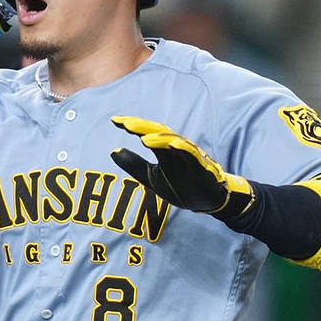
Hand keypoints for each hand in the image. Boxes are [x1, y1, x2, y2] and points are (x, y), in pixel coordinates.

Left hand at [110, 116, 254, 219]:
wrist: (207, 200)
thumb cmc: (179, 185)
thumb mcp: (151, 177)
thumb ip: (134, 164)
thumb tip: (112, 151)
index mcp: (163, 149)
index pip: (146, 132)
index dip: (132, 125)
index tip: (114, 120)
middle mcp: (176, 148)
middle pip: (158, 132)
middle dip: (142, 127)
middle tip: (125, 123)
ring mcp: (189, 156)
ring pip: (174, 142)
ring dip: (160, 138)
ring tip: (143, 137)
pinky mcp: (201, 166)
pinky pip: (192, 155)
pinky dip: (182, 149)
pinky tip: (172, 145)